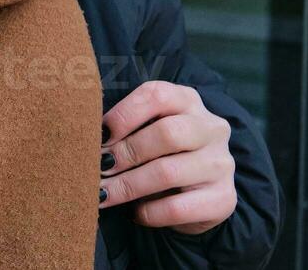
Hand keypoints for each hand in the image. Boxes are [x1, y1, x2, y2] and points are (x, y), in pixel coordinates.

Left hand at [97, 80, 237, 234]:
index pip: (157, 95)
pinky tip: (135, 213)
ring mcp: (221, 164)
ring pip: (168, 172)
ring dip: (127, 186)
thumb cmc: (160, 155)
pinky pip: (177, 207)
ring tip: (103, 194)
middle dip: (125, 153)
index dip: (123, 114)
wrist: (198, 196)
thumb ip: (123, 129)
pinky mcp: (222, 199)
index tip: (98, 135)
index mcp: (188, 101)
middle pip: (166, 133)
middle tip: (98, 168)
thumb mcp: (146, 132)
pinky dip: (148, 212)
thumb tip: (85, 140)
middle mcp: (211, 128)